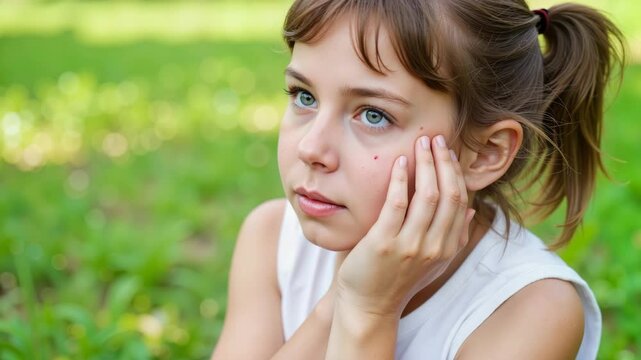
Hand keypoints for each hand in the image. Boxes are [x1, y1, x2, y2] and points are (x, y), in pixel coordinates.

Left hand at [335, 135, 474, 317]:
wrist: (368, 306)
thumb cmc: (397, 278)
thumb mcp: (432, 261)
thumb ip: (451, 236)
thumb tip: (470, 209)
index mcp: (447, 248)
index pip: (460, 201)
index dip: (456, 173)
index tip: (448, 152)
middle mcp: (434, 247)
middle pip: (448, 194)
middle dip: (444, 162)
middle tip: (436, 139)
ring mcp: (410, 246)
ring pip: (427, 195)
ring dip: (425, 164)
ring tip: (421, 143)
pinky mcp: (384, 243)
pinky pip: (397, 203)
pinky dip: (400, 179)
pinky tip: (399, 162)